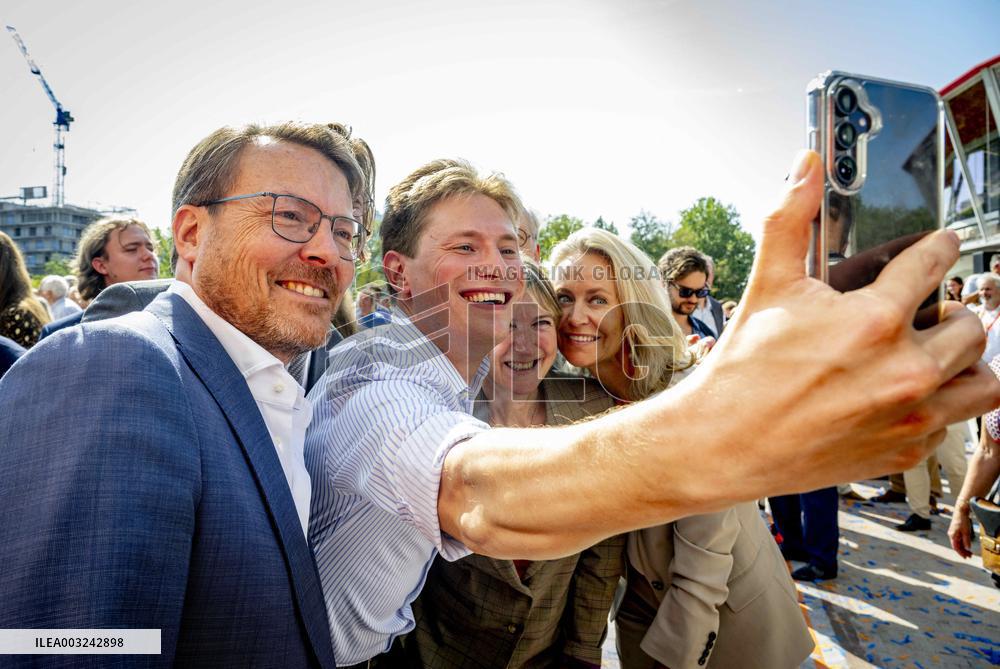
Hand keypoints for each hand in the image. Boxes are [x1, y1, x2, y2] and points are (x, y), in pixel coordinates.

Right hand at [681, 150, 999, 496]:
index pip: (934, 265)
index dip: (938, 248)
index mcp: (874, 321)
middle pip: (970, 325)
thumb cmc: (743, 370)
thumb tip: (805, 165)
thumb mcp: (768, 286)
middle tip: (928, 311)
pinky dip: (939, 405)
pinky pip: (953, 422)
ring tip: (934, 354)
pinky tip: (904, 395)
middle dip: (952, 311)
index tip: (942, 246)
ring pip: (983, 380)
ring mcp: (910, 415)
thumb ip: (791, 219)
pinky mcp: (905, 450)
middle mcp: (904, 370)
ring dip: (965, 362)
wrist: (724, 442)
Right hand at [947, 504, 972, 558]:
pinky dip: (962, 543)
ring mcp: (953, 533)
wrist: (960, 511)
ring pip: (957, 543)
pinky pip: (958, 540)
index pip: (956, 547)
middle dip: (963, 552)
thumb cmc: (963, 521)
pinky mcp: (955, 531)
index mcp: (952, 536)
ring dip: (963, 548)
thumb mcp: (966, 532)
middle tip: (970, 556)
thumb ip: (966, 541)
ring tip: (969, 552)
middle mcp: (951, 535)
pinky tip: (966, 545)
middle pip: (956, 546)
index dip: (961, 553)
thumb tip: (967, 548)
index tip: (966, 557)